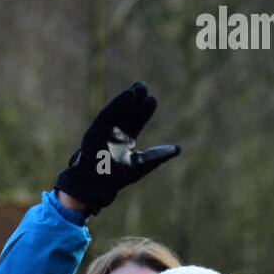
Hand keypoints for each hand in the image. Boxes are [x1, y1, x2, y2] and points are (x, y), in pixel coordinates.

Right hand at [54, 81, 180, 215]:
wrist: (98, 186)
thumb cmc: (116, 179)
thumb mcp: (140, 165)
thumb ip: (157, 156)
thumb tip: (178, 149)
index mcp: (125, 140)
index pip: (136, 121)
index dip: (144, 110)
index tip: (152, 100)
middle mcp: (115, 133)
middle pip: (127, 112)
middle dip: (136, 99)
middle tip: (144, 86)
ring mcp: (105, 131)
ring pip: (118, 110)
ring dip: (127, 98)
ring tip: (138, 87)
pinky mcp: (95, 130)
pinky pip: (107, 113)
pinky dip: (117, 104)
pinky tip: (127, 95)